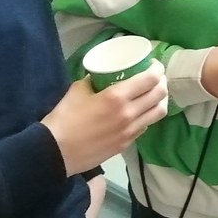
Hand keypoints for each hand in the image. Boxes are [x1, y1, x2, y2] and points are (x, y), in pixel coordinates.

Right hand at [45, 63, 168, 175]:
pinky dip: (148, 115)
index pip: (150, 80)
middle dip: (162, 82)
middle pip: (160, 95)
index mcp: (117, 97)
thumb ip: (94, 80)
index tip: (153, 64)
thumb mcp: (77, 90)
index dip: (157, 69)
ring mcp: (130, 132)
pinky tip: (139, 111)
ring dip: (160, 100)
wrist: (55, 152)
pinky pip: (145, 126)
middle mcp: (129, 114)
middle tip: (155, 77)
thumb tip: (101, 75)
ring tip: (153, 94)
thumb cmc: (64, 118)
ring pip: (159, 113)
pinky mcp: (126, 144)